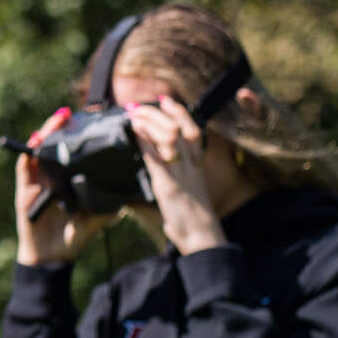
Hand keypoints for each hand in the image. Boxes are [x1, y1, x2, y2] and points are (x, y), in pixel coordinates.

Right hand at [16, 108, 103, 265]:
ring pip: (39, 149)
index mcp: (68, 179)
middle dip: (61, 127)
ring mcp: (37, 181)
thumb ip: (111, 204)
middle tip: (72, 114)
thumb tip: (131, 192)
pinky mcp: (25, 189)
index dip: (77, 135)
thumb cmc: (74, 236)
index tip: (89, 121)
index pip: (72, 151)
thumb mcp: (99, 217)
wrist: (53, 256)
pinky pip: (25, 166)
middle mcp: (52, 176)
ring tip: (58, 118)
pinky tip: (38, 140)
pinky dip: (29, 152)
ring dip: (46, 132)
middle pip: (54, 144)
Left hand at [128, 97, 224, 252]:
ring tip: (135, 114)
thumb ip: (169, 177)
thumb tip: (154, 170)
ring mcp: (180, 175)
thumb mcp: (183, 191)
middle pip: (182, 129)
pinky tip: (135, 131)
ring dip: (150, 122)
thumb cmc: (192, 218)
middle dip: (161, 113)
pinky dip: (145, 142)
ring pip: (170, 139)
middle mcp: (191, 166)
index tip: (165, 100)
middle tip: (143, 105)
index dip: (180, 113)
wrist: (203, 238)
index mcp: (196, 166)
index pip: (192, 131)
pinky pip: (157, 159)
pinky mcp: (169, 187)